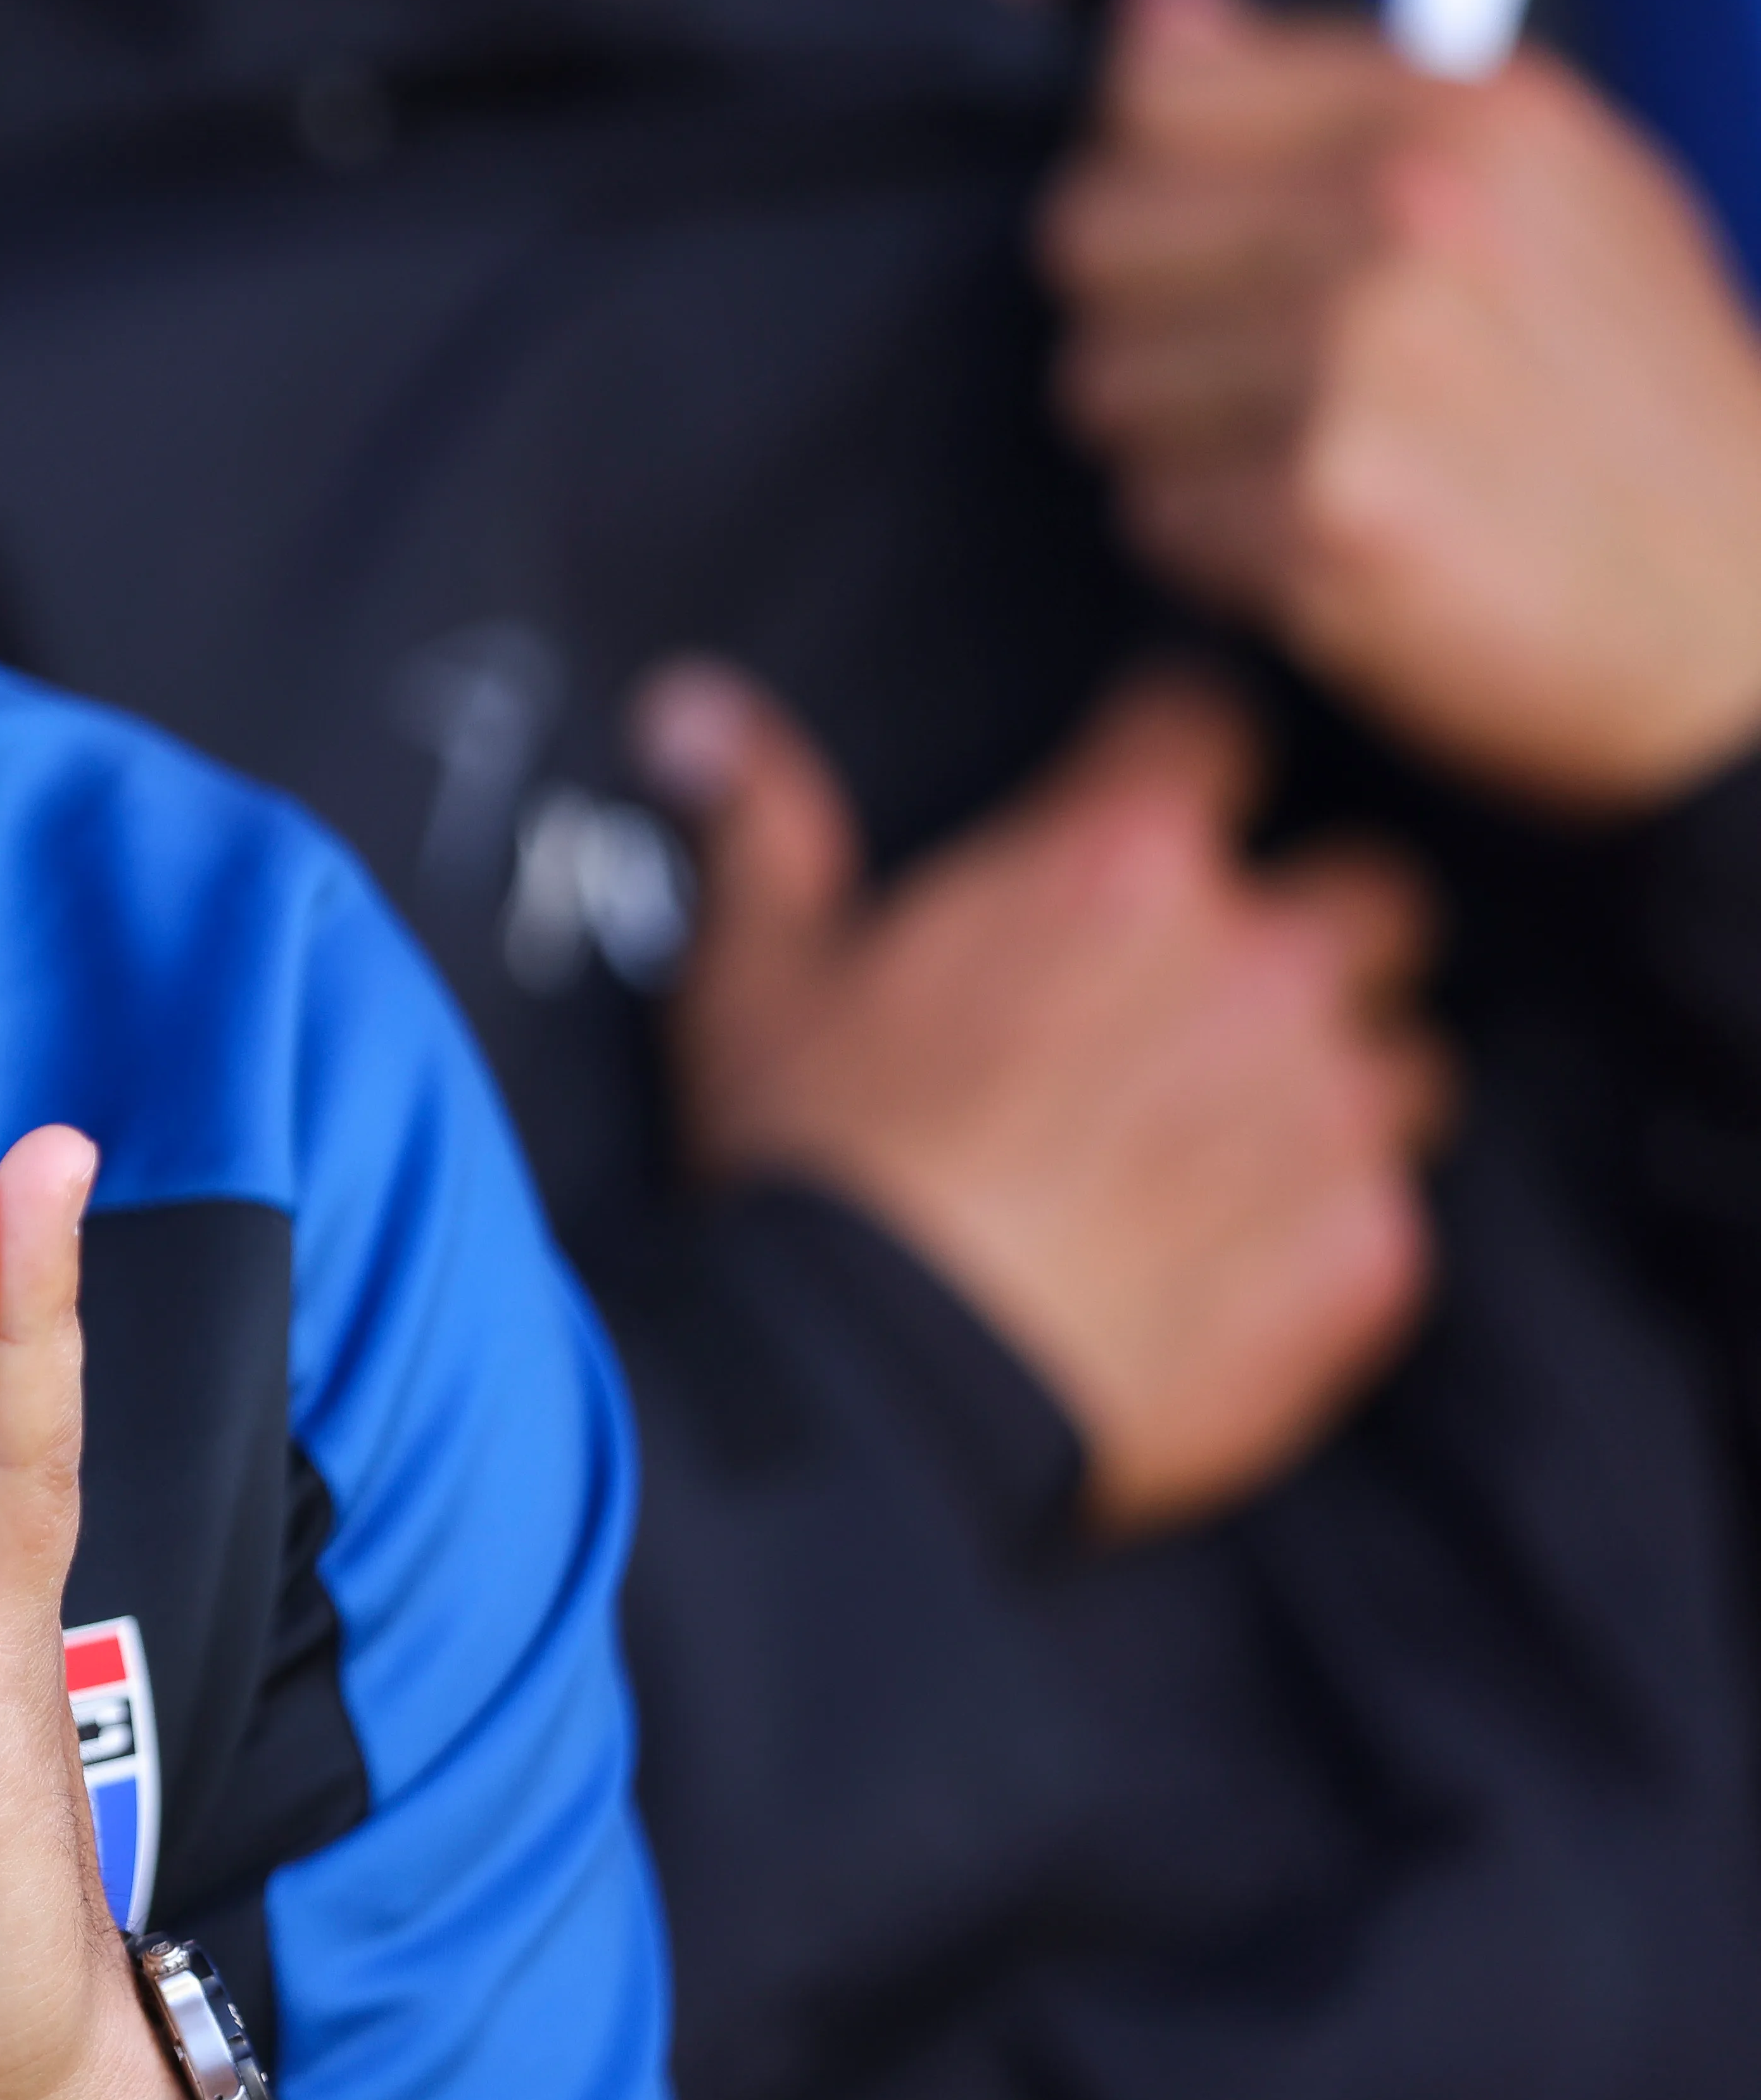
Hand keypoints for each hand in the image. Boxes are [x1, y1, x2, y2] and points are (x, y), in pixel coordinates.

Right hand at [639, 662, 1448, 1542]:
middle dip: (1310, 931)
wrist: (886, 1383)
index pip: (1214, 727)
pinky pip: (1392, 1220)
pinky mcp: (1368, 1251)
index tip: (1159, 797)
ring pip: (1404, 1061)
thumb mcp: (754, 978)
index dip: (1184, 759)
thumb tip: (694, 715)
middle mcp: (1260, 964)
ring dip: (1334, 1091)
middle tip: (1207, 1002)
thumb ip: (757, 822)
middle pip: (1370, 891)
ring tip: (1219, 1157)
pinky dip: (1326, 1237)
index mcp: (1115, 866)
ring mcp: (1332, 1112)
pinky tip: (1223, 1273)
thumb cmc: (817, 1174)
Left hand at [1046, 0, 1760, 816]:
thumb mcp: (1536, 192)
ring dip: (1186, 438)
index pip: (1155, 99)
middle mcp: (1402, 216)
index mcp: (1459, 112)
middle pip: (1097, 240)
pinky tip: (1334, 540)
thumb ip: (1325, 94)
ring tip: (1325, 457)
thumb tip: (1155, 7)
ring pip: (1108, 384)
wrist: (1734, 611)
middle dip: (1156, 316)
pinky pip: (1155, 511)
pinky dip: (1221, 544)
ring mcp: (1357, 361)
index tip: (1207, 235)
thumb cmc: (1630, 410)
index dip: (1158, 183)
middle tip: (1271, 376)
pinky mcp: (1321, 506)